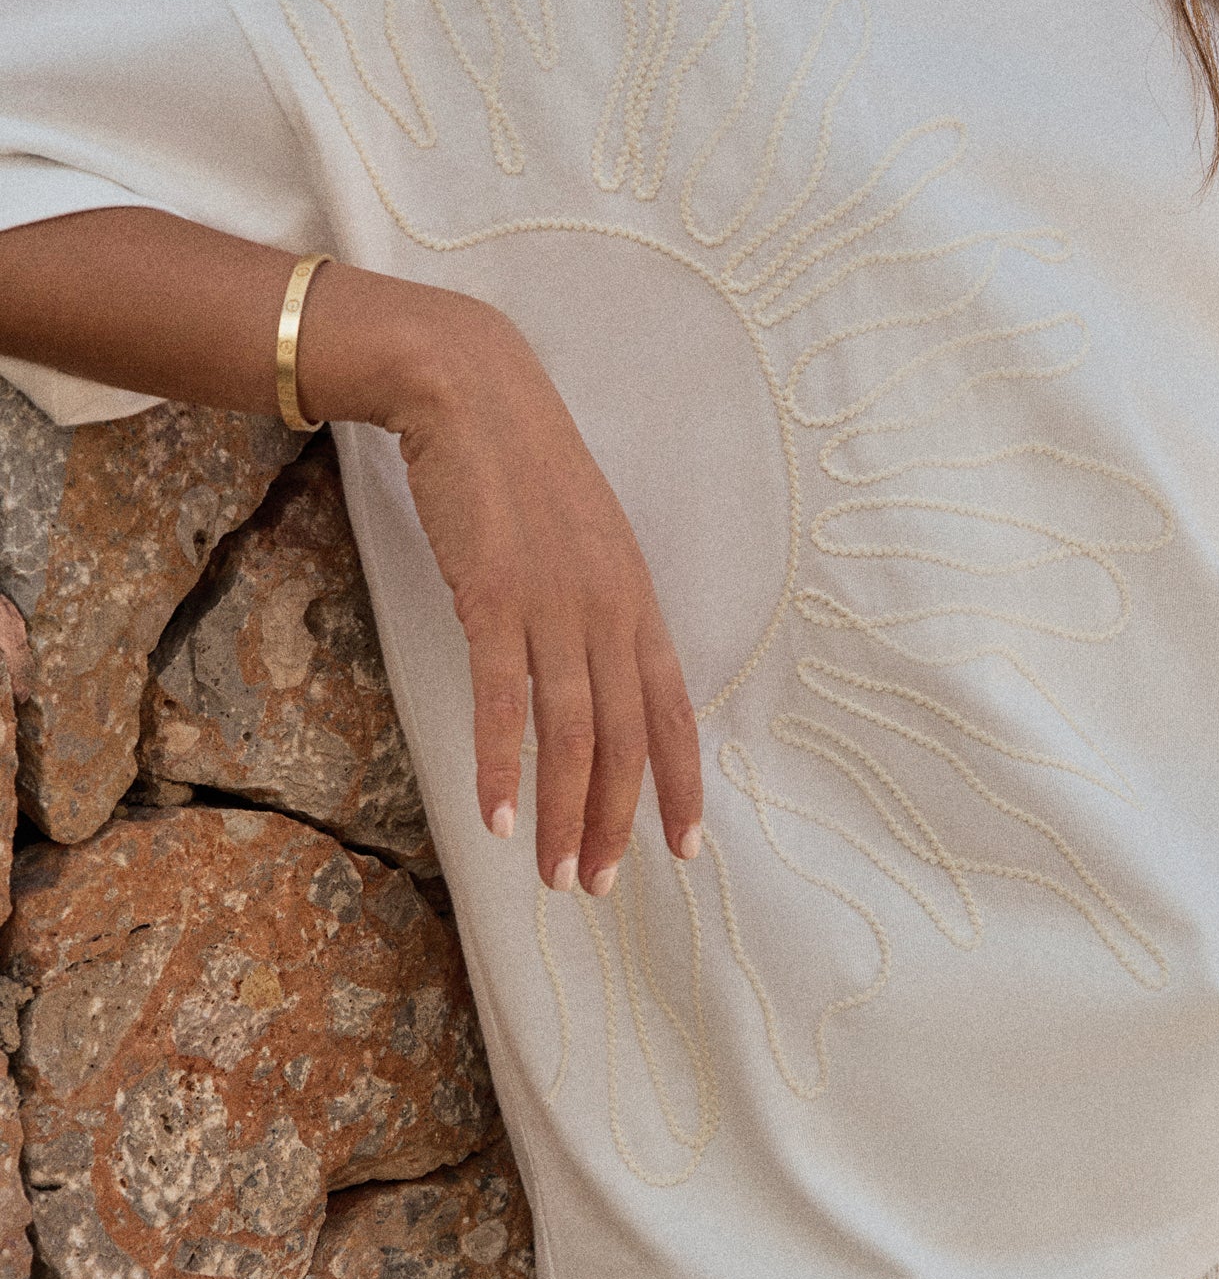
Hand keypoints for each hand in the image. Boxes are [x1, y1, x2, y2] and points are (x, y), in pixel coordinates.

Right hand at [382, 296, 702, 895]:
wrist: (474, 393)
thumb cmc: (523, 470)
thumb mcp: (583, 542)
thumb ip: (596, 606)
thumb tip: (593, 672)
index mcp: (637, 599)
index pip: (673, 710)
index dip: (681, 783)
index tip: (685, 848)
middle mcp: (609, 609)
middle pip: (624, 738)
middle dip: (614, 820)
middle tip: (597, 884)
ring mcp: (555, 605)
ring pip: (571, 734)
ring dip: (563, 814)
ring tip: (553, 876)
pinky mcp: (495, 597)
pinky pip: (504, 701)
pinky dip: (500, 766)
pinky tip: (495, 819)